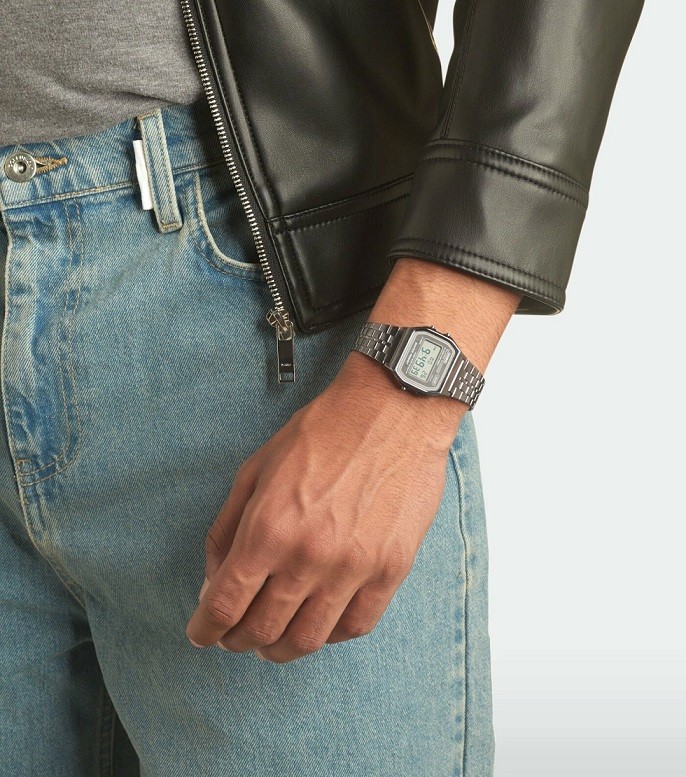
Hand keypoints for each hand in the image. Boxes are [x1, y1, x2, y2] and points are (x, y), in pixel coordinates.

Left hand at [185, 351, 465, 662]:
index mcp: (269, 528)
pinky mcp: (391, 569)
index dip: (206, 628)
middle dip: (237, 641)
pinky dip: (329, 635)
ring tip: (272, 641)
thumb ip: (227, 528)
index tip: (202, 633)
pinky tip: (318, 624)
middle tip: (233, 637)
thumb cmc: (322, 433)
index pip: (226, 604)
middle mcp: (309, 556)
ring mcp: (354, 567)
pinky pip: (356, 625)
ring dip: (280, 649)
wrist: (392, 411)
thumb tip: (213, 580)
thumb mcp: (256, 468)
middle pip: (262, 629)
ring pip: (308, 639)